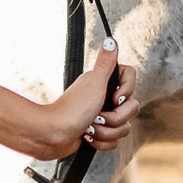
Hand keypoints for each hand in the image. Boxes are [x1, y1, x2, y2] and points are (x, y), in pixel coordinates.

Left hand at [23, 41, 136, 162]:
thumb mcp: (94, 83)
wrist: (52, 136)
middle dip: (116, 118)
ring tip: (89, 129)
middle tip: (97, 116)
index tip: (114, 98)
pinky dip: (101, 143)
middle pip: (131, 108)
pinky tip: (87, 138)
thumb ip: (106, 63)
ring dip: (106, 132)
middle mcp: (104, 98)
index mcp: (103, 82)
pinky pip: (113, 142)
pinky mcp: (98, 134)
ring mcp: (102, 117)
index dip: (127, 91)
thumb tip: (111, 39)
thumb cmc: (72, 110)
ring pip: (123, 128)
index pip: (131, 80)